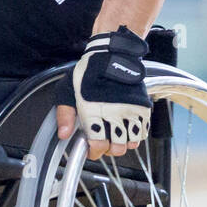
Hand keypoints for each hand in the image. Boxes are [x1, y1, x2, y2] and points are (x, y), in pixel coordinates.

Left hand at [56, 26, 149, 160]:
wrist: (113, 55)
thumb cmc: (89, 72)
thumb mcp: (67, 90)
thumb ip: (65, 114)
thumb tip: (64, 135)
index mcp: (94, 113)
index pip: (98, 146)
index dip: (93, 152)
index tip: (90, 149)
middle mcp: (114, 116)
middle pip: (116, 149)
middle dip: (107, 150)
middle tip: (102, 142)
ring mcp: (131, 113)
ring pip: (130, 144)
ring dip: (121, 144)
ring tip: (114, 136)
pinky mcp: (143, 109)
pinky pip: (142, 134)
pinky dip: (134, 137)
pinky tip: (126, 130)